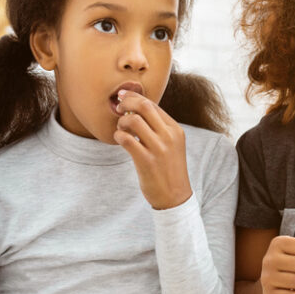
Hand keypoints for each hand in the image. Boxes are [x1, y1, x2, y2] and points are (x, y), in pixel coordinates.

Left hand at [114, 90, 192, 209]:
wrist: (175, 196)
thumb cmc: (168, 169)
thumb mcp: (172, 145)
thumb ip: (159, 128)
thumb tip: (136, 109)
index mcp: (175, 130)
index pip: (153, 105)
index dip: (135, 97)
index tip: (123, 96)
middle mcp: (169, 136)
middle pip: (144, 106)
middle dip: (127, 102)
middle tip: (119, 108)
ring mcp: (158, 148)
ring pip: (133, 121)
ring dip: (122, 122)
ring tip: (121, 129)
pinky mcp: (146, 161)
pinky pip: (126, 139)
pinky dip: (119, 136)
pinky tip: (120, 140)